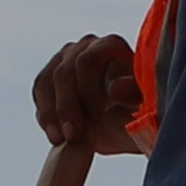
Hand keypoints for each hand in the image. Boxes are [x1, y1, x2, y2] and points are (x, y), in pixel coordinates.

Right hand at [29, 32, 146, 154]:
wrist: (127, 122)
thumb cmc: (143, 110)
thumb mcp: (146, 105)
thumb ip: (134, 93)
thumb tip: (114, 87)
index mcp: (111, 46)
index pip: (87, 61)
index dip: (88, 90)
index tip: (97, 116)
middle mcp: (86, 47)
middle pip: (63, 73)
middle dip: (67, 107)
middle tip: (74, 134)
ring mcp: (65, 60)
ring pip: (46, 82)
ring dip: (51, 114)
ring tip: (61, 139)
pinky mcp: (52, 78)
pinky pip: (39, 92)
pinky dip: (44, 116)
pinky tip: (56, 136)